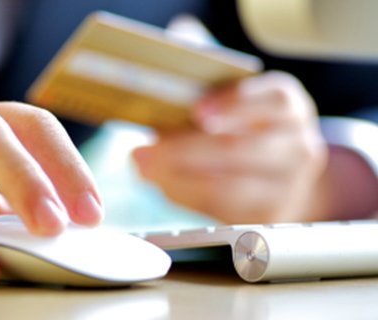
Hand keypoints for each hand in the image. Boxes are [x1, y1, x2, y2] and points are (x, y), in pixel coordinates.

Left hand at [132, 72, 327, 222]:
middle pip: (242, 149)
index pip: (274, 100)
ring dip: (178, 178)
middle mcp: (297, 145)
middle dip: (185, 150)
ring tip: (143, 166)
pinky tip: (161, 183)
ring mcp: (286, 186)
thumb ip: (206, 76)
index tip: (197, 111)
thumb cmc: (243, 127)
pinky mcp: (265, 217)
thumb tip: (176, 42)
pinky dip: (185, 196)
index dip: (235, 104)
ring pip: (230, 188)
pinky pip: (222, 211)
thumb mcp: (234, 99)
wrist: (280, 176)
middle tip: (144, 149)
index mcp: (289, 107)